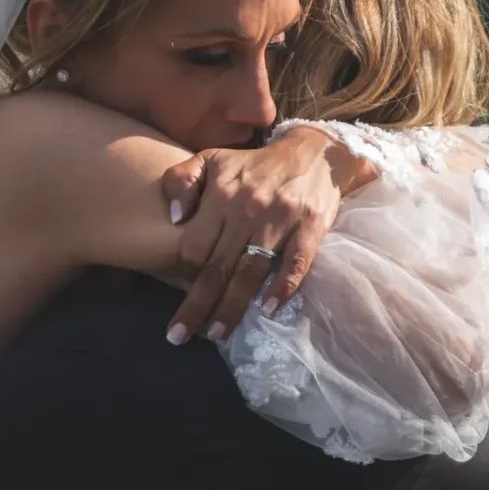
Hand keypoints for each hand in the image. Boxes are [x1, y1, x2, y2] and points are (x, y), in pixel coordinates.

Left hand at [160, 126, 375, 342]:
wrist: (314, 153)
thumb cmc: (253, 165)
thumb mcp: (210, 159)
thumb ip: (182, 181)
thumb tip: (174, 219)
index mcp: (221, 193)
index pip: (194, 245)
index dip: (184, 270)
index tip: (181, 287)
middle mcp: (248, 208)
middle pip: (217, 266)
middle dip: (196, 305)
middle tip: (179, 336)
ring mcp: (280, 220)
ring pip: (250, 271)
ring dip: (232, 306)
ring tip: (217, 333)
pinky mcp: (310, 228)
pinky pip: (295, 264)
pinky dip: (282, 288)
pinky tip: (267, 309)